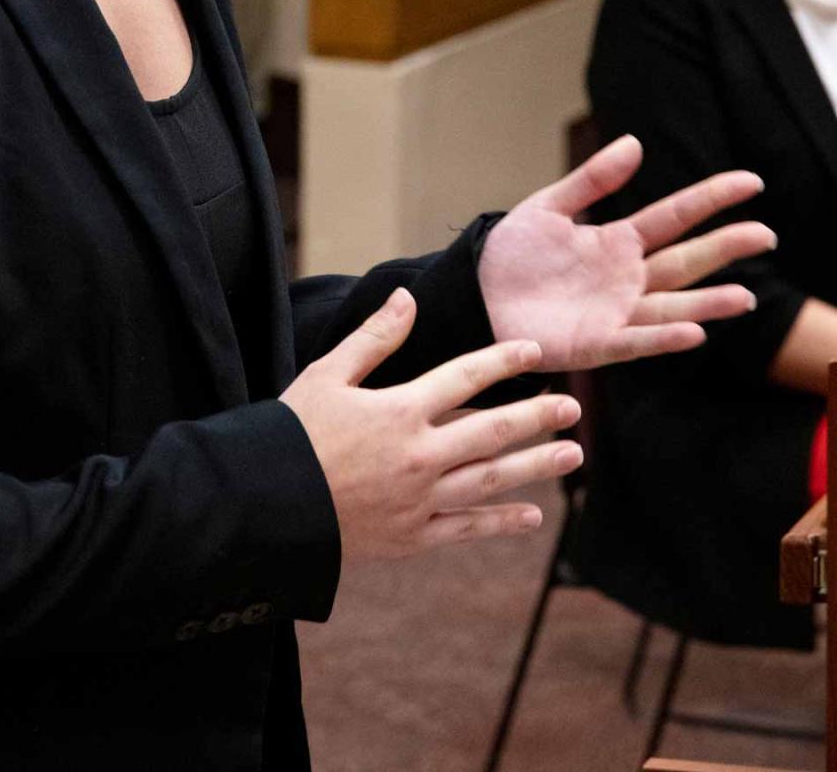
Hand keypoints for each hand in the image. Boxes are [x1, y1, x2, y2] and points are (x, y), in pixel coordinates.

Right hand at [280, 288, 582, 561]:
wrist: (263, 508)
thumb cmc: (291, 434)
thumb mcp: (327, 375)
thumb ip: (374, 339)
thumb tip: (409, 298)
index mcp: (398, 411)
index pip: (464, 377)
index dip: (503, 361)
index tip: (534, 351)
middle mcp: (417, 456)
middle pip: (491, 431)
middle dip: (537, 416)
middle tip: (573, 407)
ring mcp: (417, 501)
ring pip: (489, 481)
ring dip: (535, 466)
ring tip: (572, 454)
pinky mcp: (410, 538)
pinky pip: (465, 529)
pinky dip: (500, 523)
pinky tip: (533, 517)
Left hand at [478, 133, 772, 370]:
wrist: (473, 294)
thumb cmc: (511, 254)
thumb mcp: (549, 207)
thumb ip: (592, 179)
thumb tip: (636, 143)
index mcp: (617, 242)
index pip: (675, 216)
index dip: (712, 199)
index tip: (752, 182)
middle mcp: (626, 279)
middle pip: (686, 260)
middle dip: (725, 248)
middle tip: (767, 234)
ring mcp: (615, 313)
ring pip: (673, 306)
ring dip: (708, 303)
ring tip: (746, 297)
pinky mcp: (595, 345)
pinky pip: (636, 341)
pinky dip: (664, 338)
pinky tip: (695, 333)